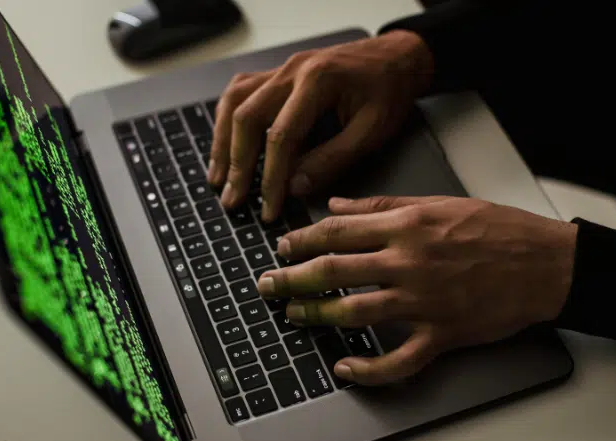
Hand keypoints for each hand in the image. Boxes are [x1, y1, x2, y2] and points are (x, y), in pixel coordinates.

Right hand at [208, 31, 433, 221]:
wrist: (397, 58)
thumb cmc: (389, 90)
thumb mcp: (372, 131)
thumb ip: (333, 159)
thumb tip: (295, 187)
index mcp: (318, 81)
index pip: (281, 136)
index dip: (271, 177)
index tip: (269, 207)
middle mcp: (292, 70)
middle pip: (247, 117)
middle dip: (237, 164)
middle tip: (233, 200)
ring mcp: (282, 69)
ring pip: (235, 102)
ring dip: (222, 142)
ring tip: (218, 178)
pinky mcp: (279, 74)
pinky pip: (241, 92)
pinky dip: (228, 119)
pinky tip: (224, 142)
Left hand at [256, 196, 577, 384]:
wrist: (545, 264)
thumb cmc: (498, 229)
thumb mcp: (439, 202)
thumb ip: (383, 203)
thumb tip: (338, 205)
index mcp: (407, 225)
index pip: (337, 231)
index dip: (301, 240)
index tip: (282, 247)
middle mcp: (409, 262)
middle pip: (334, 271)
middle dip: (292, 278)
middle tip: (268, 284)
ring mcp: (423, 301)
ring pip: (354, 313)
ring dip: (317, 316)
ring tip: (293, 316)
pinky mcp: (441, 334)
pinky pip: (398, 360)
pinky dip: (368, 369)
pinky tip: (345, 368)